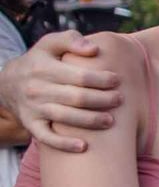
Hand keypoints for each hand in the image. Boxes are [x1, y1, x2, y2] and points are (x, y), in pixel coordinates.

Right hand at [1, 32, 122, 151]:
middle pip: (77, 98)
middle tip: (119, 100)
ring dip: (91, 121)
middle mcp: (37, 89)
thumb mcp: (50, 44)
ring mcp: (33, 109)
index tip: (117, 80)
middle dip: (102, 100)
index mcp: (44, 68)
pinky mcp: (30, 125)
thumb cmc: (39, 61)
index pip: (80, 76)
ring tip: (111, 121)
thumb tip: (94, 49)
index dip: (102, 79)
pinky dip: (64, 144)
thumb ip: (71, 39)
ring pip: (65, 117)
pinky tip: (84, 146)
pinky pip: (46, 138)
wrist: (8, 83)